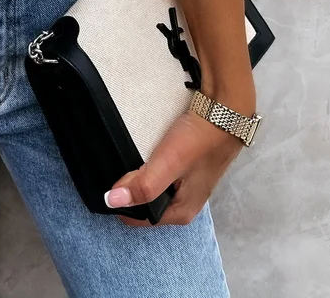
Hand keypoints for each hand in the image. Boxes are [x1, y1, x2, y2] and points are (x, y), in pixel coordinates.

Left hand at [103, 107, 246, 225]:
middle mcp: (183, 203)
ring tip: (122, 158)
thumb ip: (144, 185)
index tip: (104, 183)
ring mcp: (184, 185)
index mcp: (181, 212)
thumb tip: (111, 201)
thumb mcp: (169, 163)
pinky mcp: (184, 167)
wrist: (225, 110)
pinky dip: (146, 166)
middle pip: (143, 203)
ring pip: (149, 187)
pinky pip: (156, 173)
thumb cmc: (199, 139)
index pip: (138, 217)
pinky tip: (139, 152)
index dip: (119, 202)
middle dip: (128, 189)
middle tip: (113, 166)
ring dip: (136, 177)